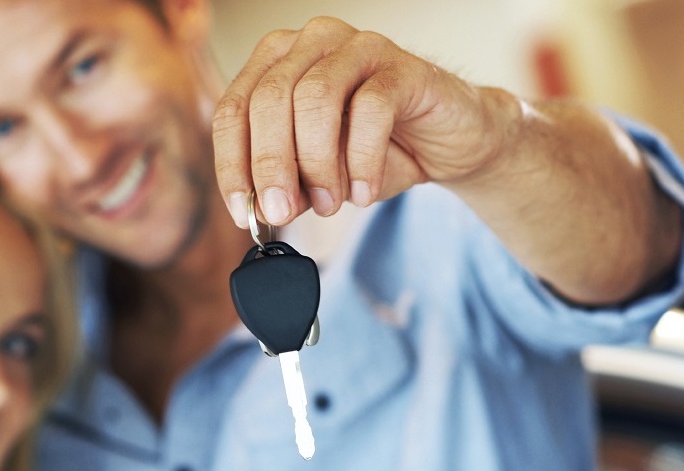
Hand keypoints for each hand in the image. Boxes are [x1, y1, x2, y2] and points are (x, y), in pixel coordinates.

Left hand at [212, 17, 515, 227]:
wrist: (450, 142)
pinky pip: (371, 109)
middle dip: (271, 165)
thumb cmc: (380, 150)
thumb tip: (262, 209)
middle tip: (282, 213)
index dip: (233, 163)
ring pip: (315, 98)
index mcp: (278, 63)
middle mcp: (312, 43)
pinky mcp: (403, 66)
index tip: (241, 212)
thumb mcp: (322, 176)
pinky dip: (362, 159)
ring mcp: (358, 48)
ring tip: (330, 204)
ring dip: (316, 163)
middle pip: (270, 100)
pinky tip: (364, 191)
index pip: (234, 109)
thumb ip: (290, 186)